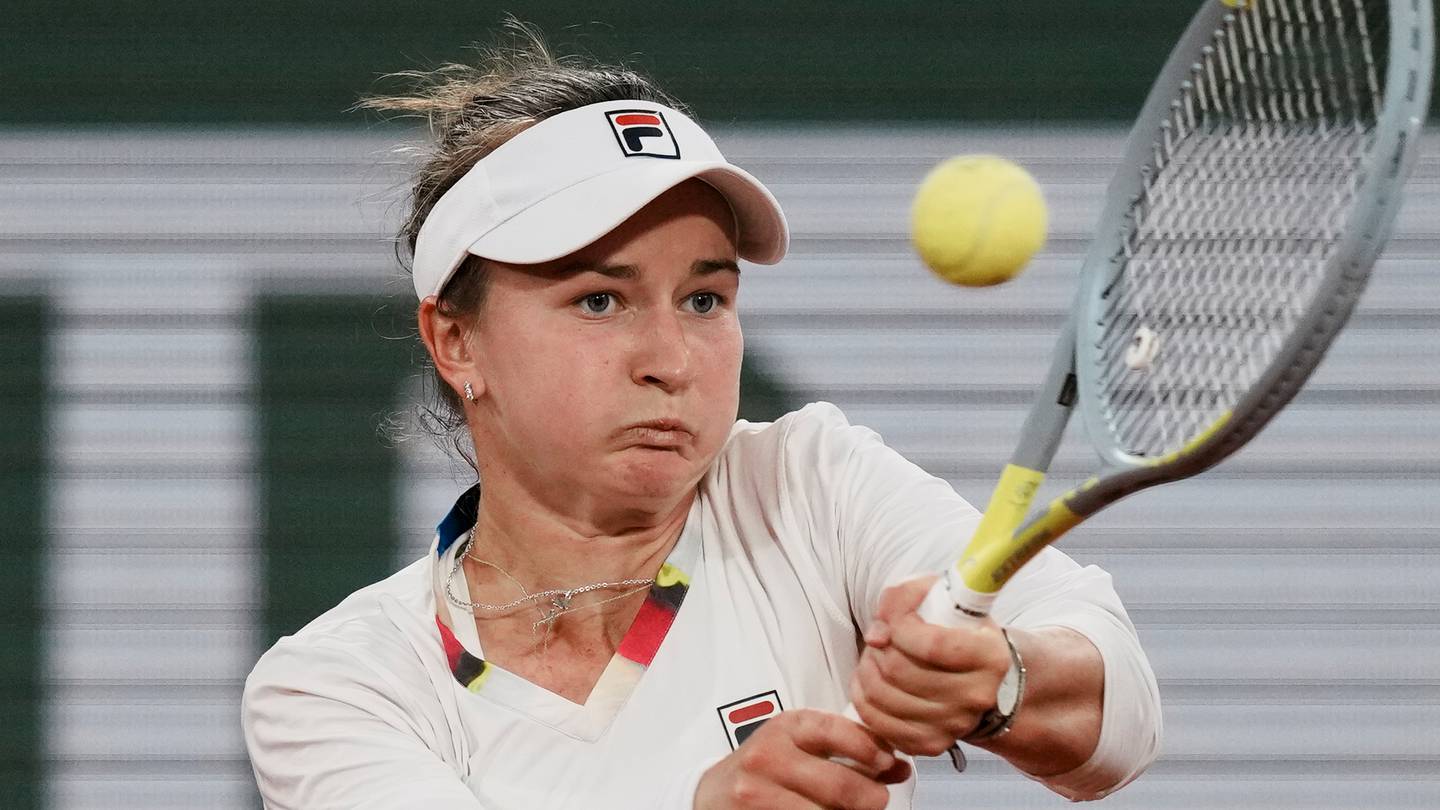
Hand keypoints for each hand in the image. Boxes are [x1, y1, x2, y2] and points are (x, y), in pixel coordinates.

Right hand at [694, 709, 910, 808]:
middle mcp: (769, 758)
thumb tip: (895, 766)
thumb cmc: (762, 766)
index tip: (889, 762)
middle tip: (879, 799)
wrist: (712, 795)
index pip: (837, 732)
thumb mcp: (796, 743)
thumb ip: (844, 748)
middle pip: (838, 784)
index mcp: (785, 727)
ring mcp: (759, 793)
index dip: (871, 749)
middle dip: (870, 796)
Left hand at [849, 574, 1012, 756]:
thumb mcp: (944, 598)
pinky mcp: (931, 744)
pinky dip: (863, 699)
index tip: (893, 618)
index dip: (899, 626)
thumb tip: (878, 632)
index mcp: (991, 657)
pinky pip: (879, 723)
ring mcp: (954, 724)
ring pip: (884, 696)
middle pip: (901, 670)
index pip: (932, 645)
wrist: (976, 677)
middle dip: (879, 648)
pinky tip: (869, 681)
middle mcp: (977, 695)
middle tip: (880, 638)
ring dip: (867, 670)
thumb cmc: (957, 632)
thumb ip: (908, 597)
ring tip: (875, 657)